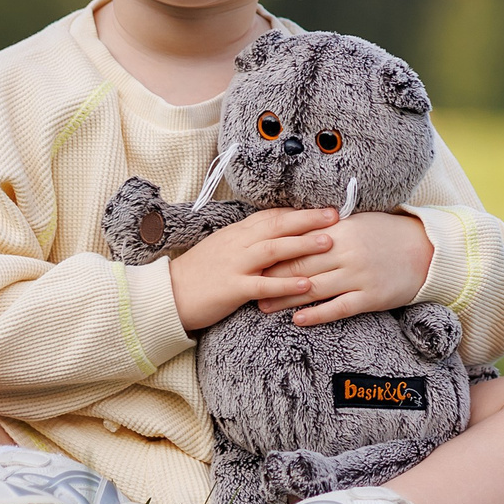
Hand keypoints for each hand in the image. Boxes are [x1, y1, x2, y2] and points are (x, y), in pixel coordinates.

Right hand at [168, 207, 340, 331]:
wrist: (168, 294)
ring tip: (329, 243)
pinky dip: (286, 285)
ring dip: (303, 245)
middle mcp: (238, 244)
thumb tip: (275, 231)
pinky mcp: (232, 289)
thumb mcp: (223, 247)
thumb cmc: (199, 272)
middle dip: (308, 220)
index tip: (324, 208)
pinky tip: (307, 284)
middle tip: (336, 216)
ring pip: (273, 250)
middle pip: (277, 226)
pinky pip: (263, 286)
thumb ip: (247, 239)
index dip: (299, 211)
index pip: (272, 215)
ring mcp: (235, 265)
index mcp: (237, 233)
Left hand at [260, 210, 435, 325]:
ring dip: (285, 299)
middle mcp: (347, 252)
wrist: (427, 251)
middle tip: (247, 286)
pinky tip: (298, 320)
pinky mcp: (371, 297)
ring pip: (314, 289)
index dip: (273, 252)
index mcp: (341, 229)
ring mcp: (359, 276)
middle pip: (300, 267)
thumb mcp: (358, 221)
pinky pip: (338, 308)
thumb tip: (294, 231)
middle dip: (270, 278)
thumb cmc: (387, 233)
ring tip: (262, 305)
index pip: (298, 242)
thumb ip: (328, 226)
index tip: (252, 259)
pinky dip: (316, 315)